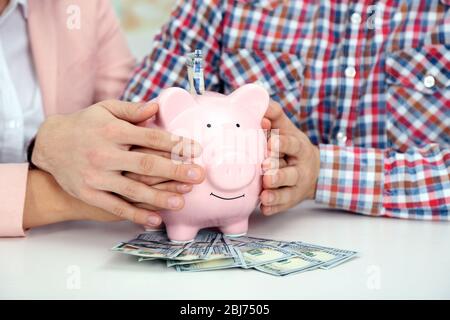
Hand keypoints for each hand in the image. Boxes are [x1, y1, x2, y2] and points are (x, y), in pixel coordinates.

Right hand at [32, 100, 204, 226]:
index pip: (150, 138)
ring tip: (182, 202)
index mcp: (112, 131)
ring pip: (133, 189)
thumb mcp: (105, 110)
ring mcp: (96, 176)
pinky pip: (116, 206)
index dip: (176, 144)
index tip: (196, 150)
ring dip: (160, 197)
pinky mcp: (89, 193)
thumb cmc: (84, 125)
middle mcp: (104, 154)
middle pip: (146, 165)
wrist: (50, 145)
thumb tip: (157, 107)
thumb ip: (132, 110)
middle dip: (175, 171)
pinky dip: (136, 215)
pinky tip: (155, 220)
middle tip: (199, 176)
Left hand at [259, 100, 320, 214]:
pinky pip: (282, 207)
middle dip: (278, 173)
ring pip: (287, 192)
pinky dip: (273, 208)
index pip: (293, 145)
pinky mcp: (289, 201)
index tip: (271, 141)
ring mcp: (295, 187)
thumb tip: (259, 102)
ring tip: (264, 194)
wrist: (313, 171)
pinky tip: (264, 208)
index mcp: (299, 148)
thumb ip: (274, 115)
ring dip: (275, 194)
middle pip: (291, 173)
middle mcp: (300, 169)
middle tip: (265, 170)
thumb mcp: (287, 128)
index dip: (283, 144)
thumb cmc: (291, 146)